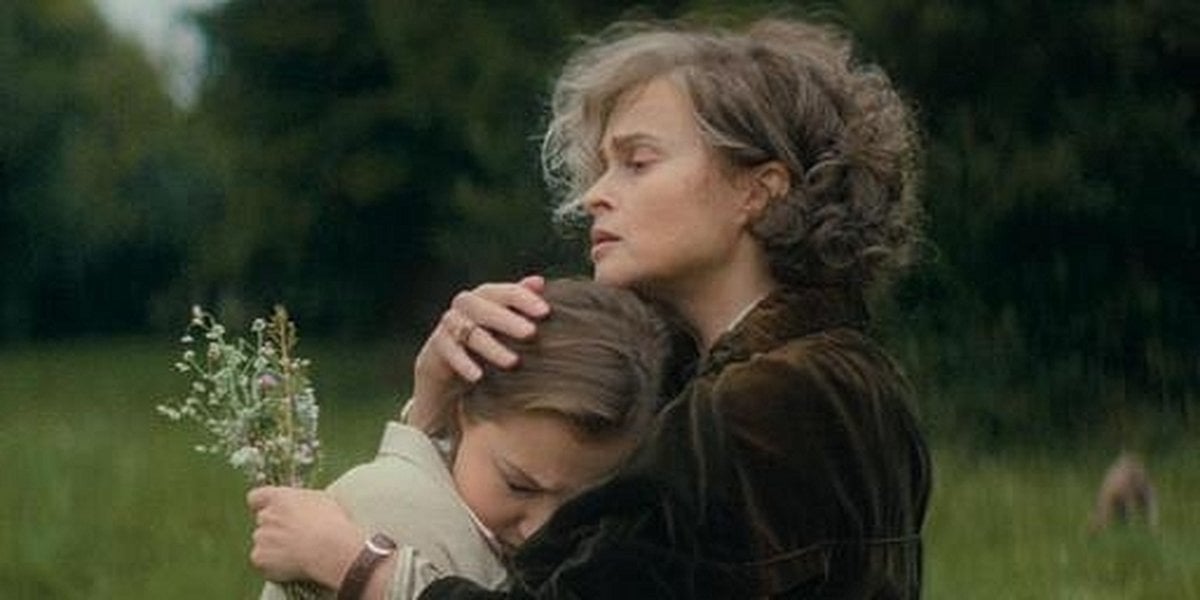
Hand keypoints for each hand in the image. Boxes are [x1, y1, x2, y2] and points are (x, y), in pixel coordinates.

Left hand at [247, 486, 362, 587]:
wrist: (329, 549)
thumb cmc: (331, 523)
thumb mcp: (321, 500)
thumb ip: (302, 500)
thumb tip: (301, 505)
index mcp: (280, 498)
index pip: (256, 497)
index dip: (261, 504)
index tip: (271, 510)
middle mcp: (266, 515)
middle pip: (263, 521)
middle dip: (275, 527)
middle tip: (294, 536)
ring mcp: (261, 537)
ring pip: (263, 542)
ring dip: (274, 546)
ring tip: (297, 552)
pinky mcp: (260, 558)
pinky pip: (262, 561)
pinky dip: (272, 565)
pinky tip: (291, 565)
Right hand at [405, 275, 549, 431]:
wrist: (448, 372)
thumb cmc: (486, 344)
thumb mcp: (505, 327)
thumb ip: (521, 304)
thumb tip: (540, 281)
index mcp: (485, 297)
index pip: (504, 291)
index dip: (524, 298)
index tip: (546, 311)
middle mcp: (465, 307)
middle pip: (483, 306)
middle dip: (508, 319)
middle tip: (532, 333)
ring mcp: (448, 326)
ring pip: (467, 331)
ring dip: (491, 346)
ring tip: (514, 362)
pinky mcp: (435, 348)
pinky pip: (448, 352)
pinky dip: (463, 363)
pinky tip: (479, 377)